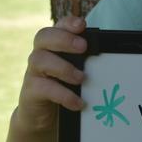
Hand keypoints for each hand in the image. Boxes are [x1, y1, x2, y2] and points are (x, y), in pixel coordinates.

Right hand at [15, 15, 88, 131]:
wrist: (42, 117)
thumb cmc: (63, 90)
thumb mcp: (75, 73)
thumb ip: (86, 63)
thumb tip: (110, 62)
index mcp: (53, 47)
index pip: (57, 27)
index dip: (68, 23)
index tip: (82, 24)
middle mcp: (40, 55)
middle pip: (43, 37)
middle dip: (64, 38)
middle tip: (83, 46)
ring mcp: (33, 72)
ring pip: (39, 59)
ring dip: (63, 67)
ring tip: (81, 78)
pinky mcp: (30, 91)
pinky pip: (42, 88)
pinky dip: (62, 95)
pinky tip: (77, 102)